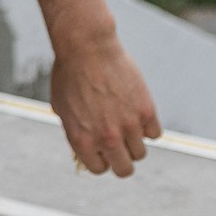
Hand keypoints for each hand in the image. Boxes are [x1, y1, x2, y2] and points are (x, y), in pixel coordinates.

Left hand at [49, 27, 160, 176]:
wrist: (87, 47)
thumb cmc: (70, 74)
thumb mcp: (61, 107)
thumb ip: (74, 132)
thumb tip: (85, 151)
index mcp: (82, 141)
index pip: (99, 169)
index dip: (101, 159)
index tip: (102, 148)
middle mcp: (106, 138)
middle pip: (124, 169)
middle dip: (120, 158)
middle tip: (119, 143)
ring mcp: (128, 126)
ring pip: (140, 153)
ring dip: (134, 142)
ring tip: (125, 123)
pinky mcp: (146, 111)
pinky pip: (154, 134)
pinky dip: (148, 127)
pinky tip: (136, 112)